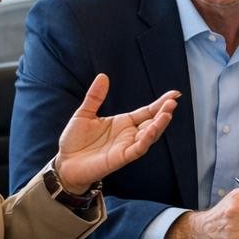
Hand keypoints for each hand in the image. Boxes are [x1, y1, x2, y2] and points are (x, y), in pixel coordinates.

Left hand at [54, 75, 178, 193]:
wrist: (64, 162)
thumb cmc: (75, 141)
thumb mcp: (84, 113)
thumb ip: (95, 96)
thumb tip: (103, 76)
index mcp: (123, 123)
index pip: (147, 111)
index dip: (160, 104)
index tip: (174, 94)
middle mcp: (129, 134)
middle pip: (152, 122)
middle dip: (164, 113)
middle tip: (173, 102)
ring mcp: (127, 146)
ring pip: (150, 136)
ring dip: (159, 125)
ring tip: (168, 113)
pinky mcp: (121, 158)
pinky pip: (138, 149)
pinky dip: (146, 140)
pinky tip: (152, 129)